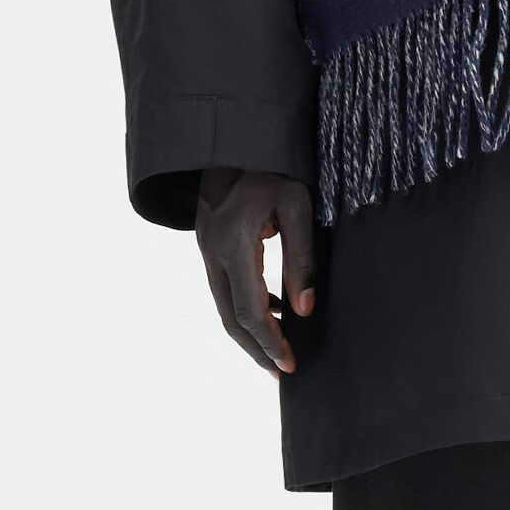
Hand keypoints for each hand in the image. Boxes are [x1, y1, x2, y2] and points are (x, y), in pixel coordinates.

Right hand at [195, 167, 315, 375]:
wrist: (232, 136)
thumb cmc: (272, 165)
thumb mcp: (297, 204)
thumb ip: (302, 257)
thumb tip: (305, 309)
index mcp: (235, 244)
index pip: (250, 311)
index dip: (270, 343)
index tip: (290, 365)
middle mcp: (212, 252)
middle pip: (230, 318)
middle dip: (256, 350)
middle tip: (281, 373)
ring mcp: (205, 248)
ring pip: (223, 306)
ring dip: (248, 333)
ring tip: (277, 352)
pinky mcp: (208, 243)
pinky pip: (224, 287)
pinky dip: (245, 307)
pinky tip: (272, 311)